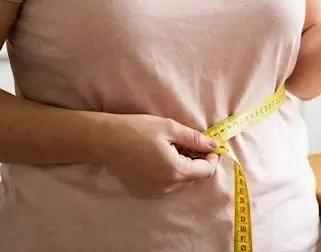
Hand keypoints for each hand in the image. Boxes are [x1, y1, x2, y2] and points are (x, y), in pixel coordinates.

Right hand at [94, 114, 220, 198]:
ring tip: (170, 149)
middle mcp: (167, 187)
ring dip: (182, 168)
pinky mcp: (143, 193)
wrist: (105, 140)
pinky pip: (165, 185)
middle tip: (187, 143)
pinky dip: (168, 174)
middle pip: (193, 177)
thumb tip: (215, 145)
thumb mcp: (170, 128)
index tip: (208, 145)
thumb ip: (195, 139)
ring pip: (179, 182)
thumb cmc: (137, 130)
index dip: (212, 157)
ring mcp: (154, 192)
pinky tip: (158, 159)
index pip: (206, 171)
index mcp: (176, 171)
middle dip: (197, 161)